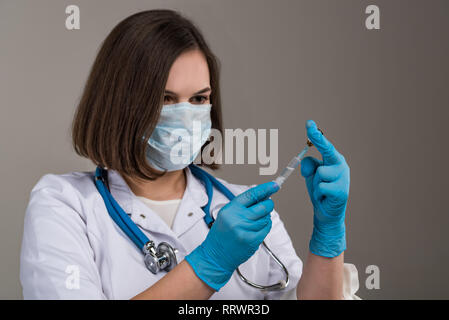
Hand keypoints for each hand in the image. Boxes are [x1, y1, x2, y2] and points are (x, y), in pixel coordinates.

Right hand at [185, 181, 278, 290]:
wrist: (216, 256)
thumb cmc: (221, 235)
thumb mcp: (227, 215)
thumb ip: (243, 206)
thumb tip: (261, 196)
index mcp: (231, 209)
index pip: (251, 195)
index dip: (265, 189)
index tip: (274, 186)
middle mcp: (238, 219)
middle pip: (263, 206)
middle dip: (268, 204)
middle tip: (268, 204)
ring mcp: (246, 230)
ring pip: (266, 218)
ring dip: (265, 217)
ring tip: (256, 221)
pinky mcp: (252, 240)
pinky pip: (266, 229)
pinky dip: (265, 227)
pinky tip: (257, 228)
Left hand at [300, 120, 349, 257]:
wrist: (326, 214)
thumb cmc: (320, 192)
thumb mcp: (311, 176)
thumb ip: (309, 166)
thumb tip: (307, 161)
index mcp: (334, 161)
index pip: (325, 146)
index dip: (317, 135)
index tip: (309, 123)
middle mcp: (341, 166)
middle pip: (327, 151)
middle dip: (318, 139)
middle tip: (309, 125)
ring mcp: (343, 178)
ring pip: (320, 173)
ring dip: (315, 183)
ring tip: (321, 191)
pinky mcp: (342, 191)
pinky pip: (321, 187)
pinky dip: (318, 194)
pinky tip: (324, 198)